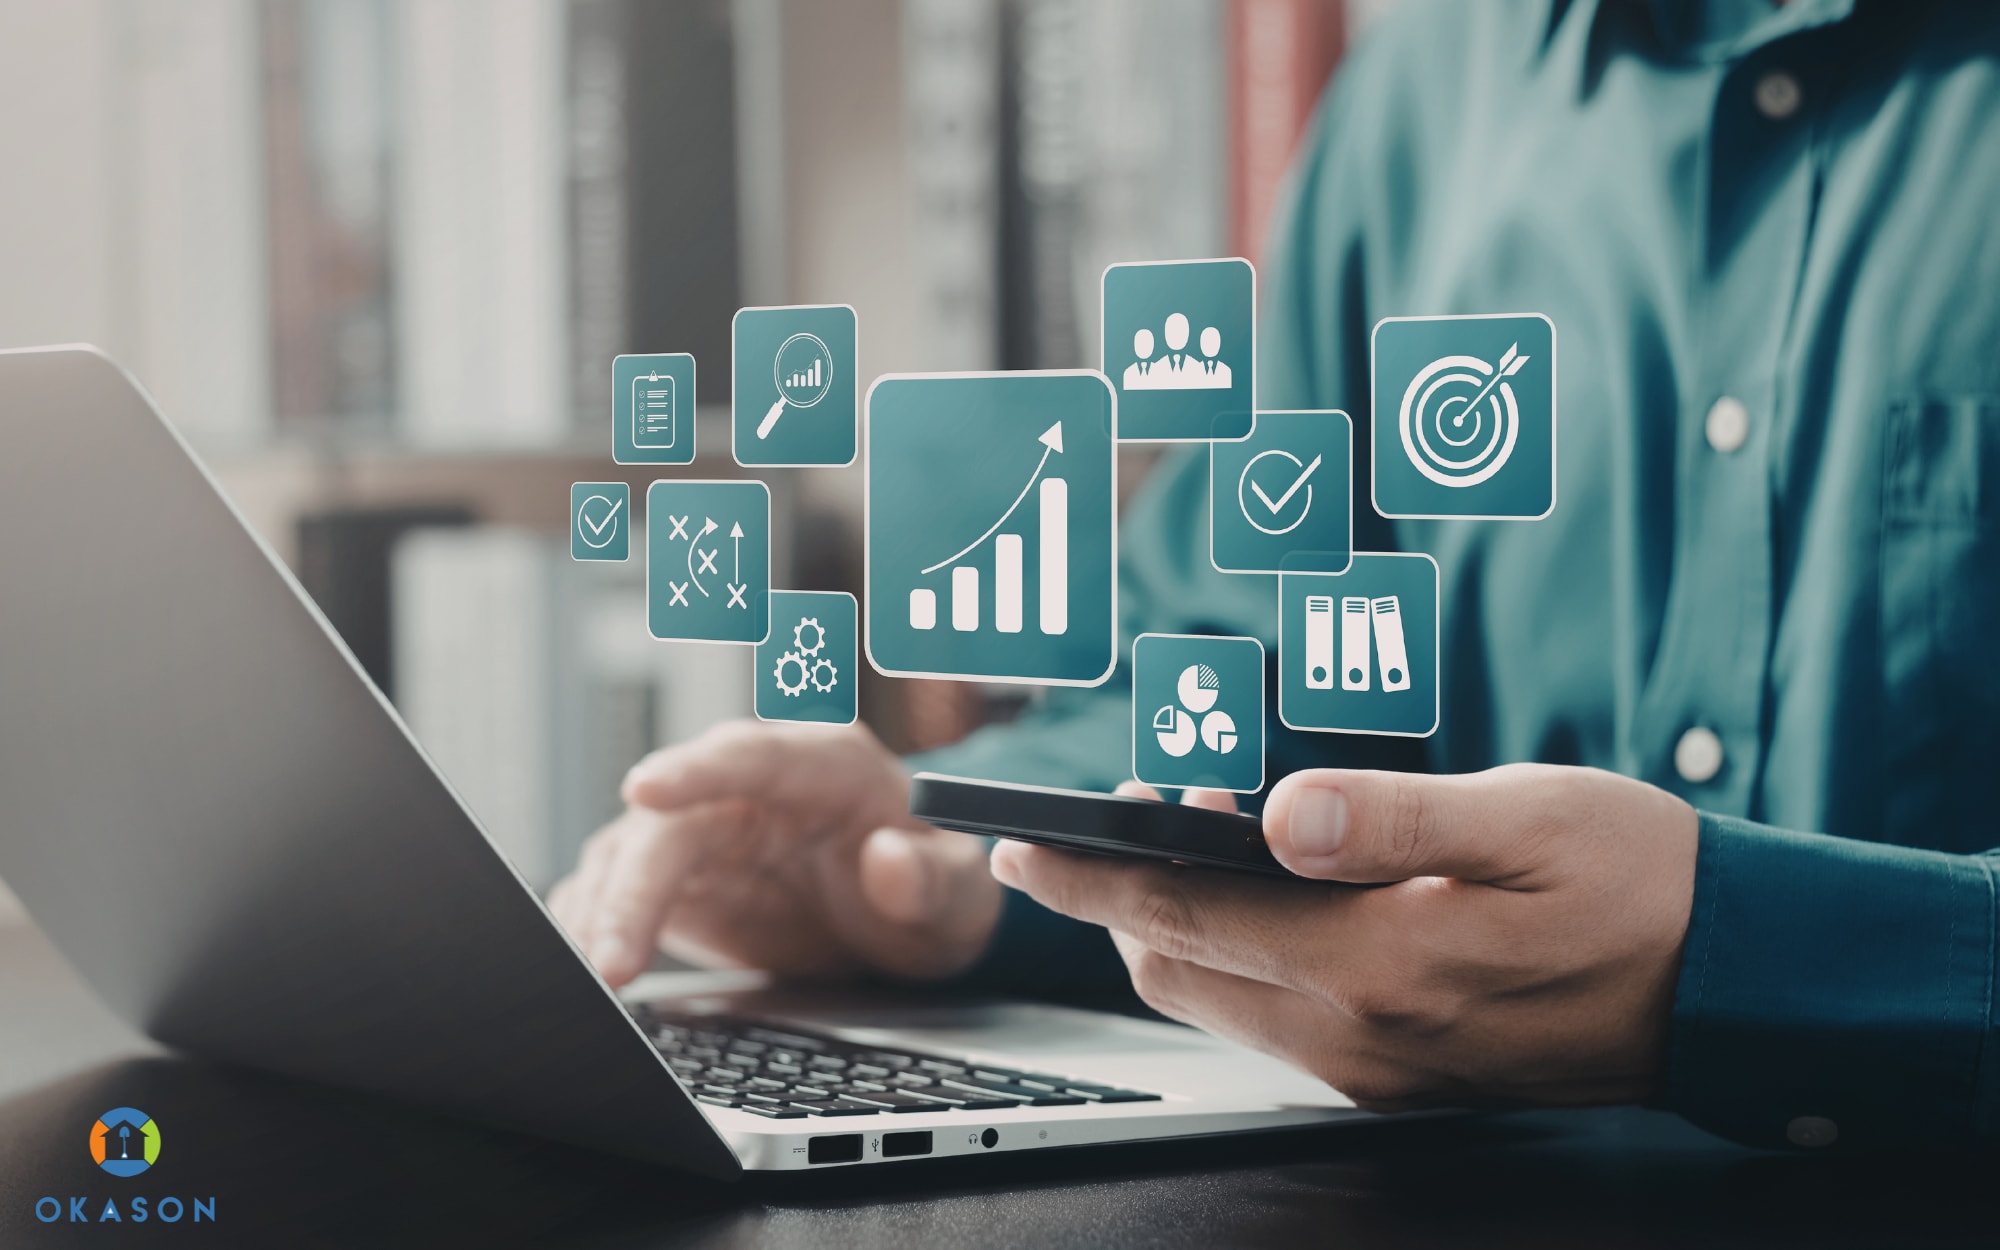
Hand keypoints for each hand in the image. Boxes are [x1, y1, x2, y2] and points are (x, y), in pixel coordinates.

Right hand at [549, 721, 1001, 986]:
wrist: (907, 915)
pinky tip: (579, 971)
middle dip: (634, 888)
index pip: (753, 755)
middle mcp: (752, 788)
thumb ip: (932, 877)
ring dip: (602, 915)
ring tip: (589, 979)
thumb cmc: (933, 885)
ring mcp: (708, 831)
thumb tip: (891, 860)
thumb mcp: (961, 892)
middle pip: (674, 823)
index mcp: (826, 766)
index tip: (645, 788)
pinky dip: (592, 926)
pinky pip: (620, 892)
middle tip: (611, 960)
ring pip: (632, 856)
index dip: (697, 770)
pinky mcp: (680, 880)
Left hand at [989, 765, 1697, 1109]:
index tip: (1015, 844)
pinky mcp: (1399, 1076)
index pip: (1183, 915)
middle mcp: (1360, 1037)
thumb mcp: (1524, 819)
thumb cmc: (1640, 881)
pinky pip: (1272, 1020)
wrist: (1734, 986)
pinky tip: (1260, 897)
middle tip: (1110, 813)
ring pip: (1216, 998)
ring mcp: (1377, 1068)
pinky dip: (1236, 956)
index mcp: (1378, 966)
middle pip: (1176, 967)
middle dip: (1119, 893)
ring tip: (1180, 839)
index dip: (1086, 875)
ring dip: (1178, 923)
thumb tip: (1272, 814)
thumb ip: (1388, 819)